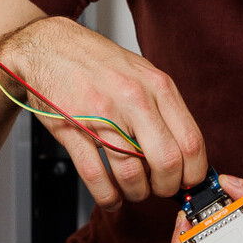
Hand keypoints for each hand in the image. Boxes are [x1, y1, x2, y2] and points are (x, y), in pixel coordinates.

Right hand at [0, 16, 206, 207]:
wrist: (48, 46)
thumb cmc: (98, 63)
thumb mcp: (143, 74)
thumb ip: (166, 109)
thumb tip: (187, 153)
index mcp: (157, 87)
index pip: (192, 141)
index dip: (194, 172)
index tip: (188, 182)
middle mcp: (134, 99)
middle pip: (167, 162)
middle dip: (166, 187)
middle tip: (159, 189)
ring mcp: (102, 115)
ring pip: (131, 175)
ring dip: (136, 193)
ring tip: (133, 190)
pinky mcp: (73, 129)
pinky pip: (95, 176)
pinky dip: (107, 196)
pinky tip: (110, 197)